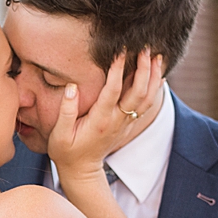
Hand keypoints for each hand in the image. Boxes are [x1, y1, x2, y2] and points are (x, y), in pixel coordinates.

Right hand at [46, 49, 163, 182]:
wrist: (81, 170)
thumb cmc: (66, 151)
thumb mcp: (59, 134)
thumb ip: (66, 110)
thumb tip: (72, 86)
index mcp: (100, 120)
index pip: (113, 90)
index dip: (118, 69)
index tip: (121, 50)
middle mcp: (117, 120)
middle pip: (138, 91)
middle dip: (144, 68)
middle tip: (145, 48)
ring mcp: (125, 123)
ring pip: (147, 97)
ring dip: (154, 76)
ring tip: (157, 56)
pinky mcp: (128, 124)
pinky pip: (146, 104)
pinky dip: (155, 88)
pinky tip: (159, 75)